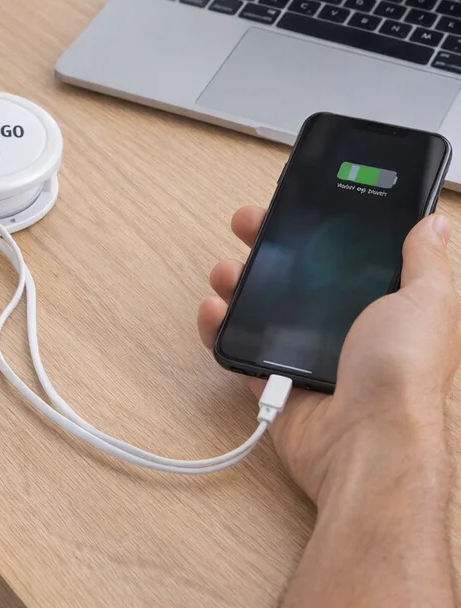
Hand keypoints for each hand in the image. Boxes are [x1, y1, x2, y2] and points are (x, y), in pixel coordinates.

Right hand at [198, 208, 460, 504]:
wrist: (365, 441)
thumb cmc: (402, 372)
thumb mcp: (428, 302)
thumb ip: (426, 262)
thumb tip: (433, 225)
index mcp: (382, 309)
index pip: (343, 258)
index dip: (317, 230)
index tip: (295, 207)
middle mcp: (344, 331)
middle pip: (296, 277)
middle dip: (266, 248)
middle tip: (246, 226)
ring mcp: (307, 357)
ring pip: (262, 308)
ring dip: (238, 282)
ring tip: (226, 271)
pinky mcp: (276, 382)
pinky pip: (238, 349)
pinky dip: (219, 328)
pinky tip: (213, 310)